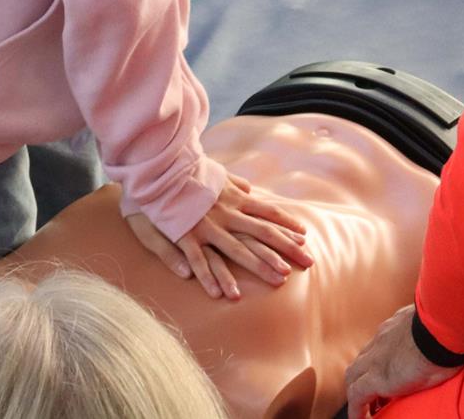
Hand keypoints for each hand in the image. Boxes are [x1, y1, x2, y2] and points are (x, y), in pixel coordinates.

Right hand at [124, 173, 312, 300]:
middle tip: (309, 262)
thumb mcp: (211, 173)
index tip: (305, 235)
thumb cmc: (183, 172)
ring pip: (236, 249)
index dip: (286, 224)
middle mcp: (224, 213)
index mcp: (231, 198)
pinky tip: (225, 295)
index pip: (265, 212)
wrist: (155, 168)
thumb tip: (250, 187)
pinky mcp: (184, 236)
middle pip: (261, 233)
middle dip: (285, 248)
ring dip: (259, 265)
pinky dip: (211, 277)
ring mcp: (206, 226)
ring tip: (279, 280)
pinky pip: (200, 260)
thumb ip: (231, 182)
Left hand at [345, 306, 460, 417]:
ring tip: (363, 410)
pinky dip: (356, 409)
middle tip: (373, 394)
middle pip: (363, 358)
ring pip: (354, 375)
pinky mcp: (377, 377)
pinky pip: (357, 396)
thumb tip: (453, 337)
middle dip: (363, 375)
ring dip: (356, 391)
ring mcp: (376, 357)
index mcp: (397, 325)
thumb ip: (437, 330)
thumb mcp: (440, 325)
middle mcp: (383, 338)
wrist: (444, 325)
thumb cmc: (452, 325)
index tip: (386, 372)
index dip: (379, 360)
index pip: (382, 343)